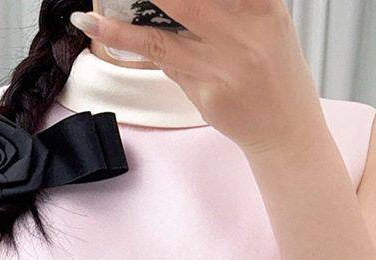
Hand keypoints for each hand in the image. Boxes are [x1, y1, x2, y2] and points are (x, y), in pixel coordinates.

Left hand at [71, 0, 326, 157]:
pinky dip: (130, 42)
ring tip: (89, 13)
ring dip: (121, 24)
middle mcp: (244, 33)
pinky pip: (164, 61)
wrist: (286, 129)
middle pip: (185, 1)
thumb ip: (232, 2)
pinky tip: (97, 28)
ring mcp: (223, 66)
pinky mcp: (207, 93)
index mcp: (264, 7)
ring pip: (162, 34)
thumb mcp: (267, 21)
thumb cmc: (274, 70)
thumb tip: (169, 0)